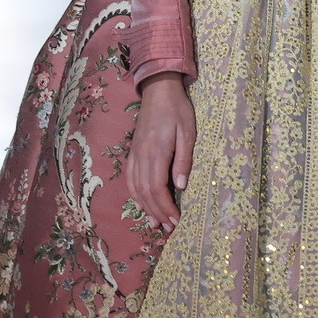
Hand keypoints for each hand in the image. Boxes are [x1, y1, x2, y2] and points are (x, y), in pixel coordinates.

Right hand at [126, 72, 195, 233]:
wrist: (158, 90)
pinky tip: (142, 204)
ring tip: (156, 223)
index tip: (176, 220)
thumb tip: (181, 186)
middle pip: (145, 193)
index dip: (165, 207)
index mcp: (156, 152)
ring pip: (135, 188)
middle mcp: (141, 157)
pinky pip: (130, 178)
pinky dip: (135, 194)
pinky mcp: (133, 152)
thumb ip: (183, 160)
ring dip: (146, 207)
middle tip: (168, 228)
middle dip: (157, 212)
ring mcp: (134, 154)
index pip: (157, 188)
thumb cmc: (177, 110)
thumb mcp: (187, 133)